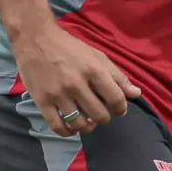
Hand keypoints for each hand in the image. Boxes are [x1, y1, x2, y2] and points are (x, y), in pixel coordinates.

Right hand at [12, 17, 140, 136]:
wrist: (35, 38)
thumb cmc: (69, 47)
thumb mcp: (96, 56)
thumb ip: (117, 76)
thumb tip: (136, 94)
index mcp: (93, 70)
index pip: (116, 99)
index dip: (121, 108)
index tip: (118, 109)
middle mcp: (76, 84)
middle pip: (99, 115)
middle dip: (103, 117)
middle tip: (99, 113)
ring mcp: (58, 94)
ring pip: (79, 124)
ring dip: (87, 126)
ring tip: (86, 121)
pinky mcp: (42, 101)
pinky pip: (57, 126)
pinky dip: (67, 132)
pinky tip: (71, 127)